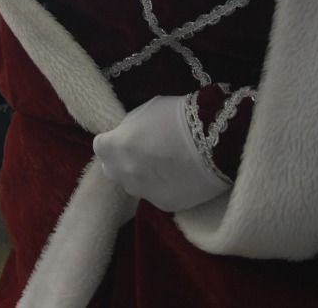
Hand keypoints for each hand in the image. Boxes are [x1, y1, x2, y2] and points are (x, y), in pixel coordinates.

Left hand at [93, 95, 229, 212]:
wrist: (216, 141)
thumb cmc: (177, 117)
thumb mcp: (143, 112)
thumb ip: (127, 128)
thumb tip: (125, 136)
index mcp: (114, 149)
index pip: (100, 147)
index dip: (113, 140)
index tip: (126, 136)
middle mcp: (124, 175)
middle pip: (112, 169)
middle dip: (121, 161)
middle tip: (142, 152)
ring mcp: (144, 193)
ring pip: (134, 185)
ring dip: (141, 176)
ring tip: (164, 165)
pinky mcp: (165, 205)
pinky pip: (155, 195)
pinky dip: (162, 187)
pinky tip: (178, 176)